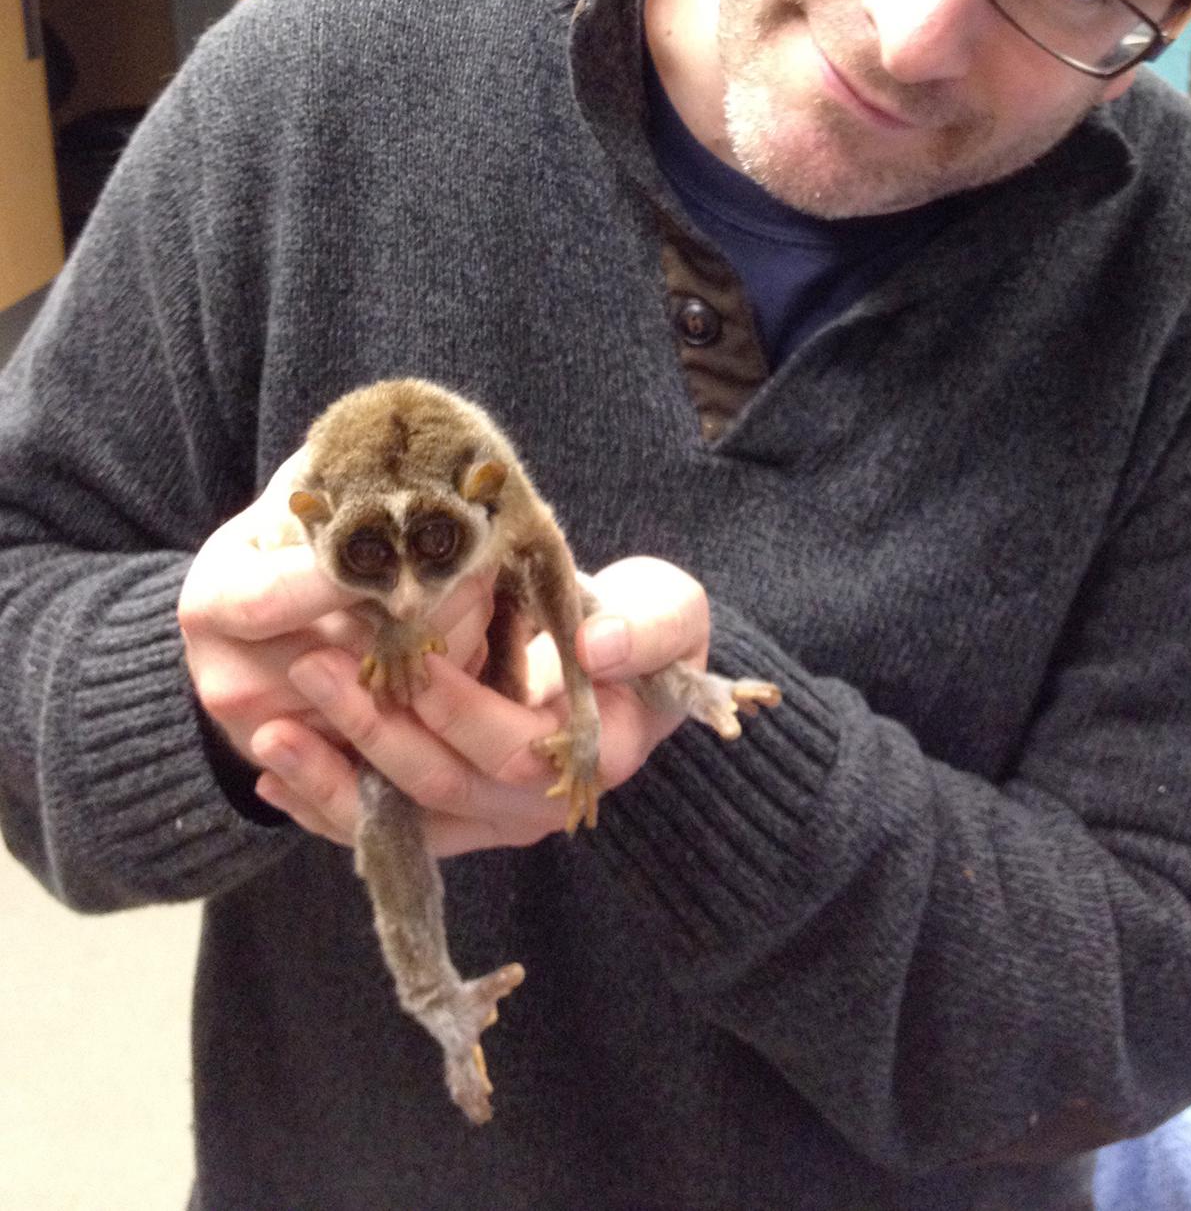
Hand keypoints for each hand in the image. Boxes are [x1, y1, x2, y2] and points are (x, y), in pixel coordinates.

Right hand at [178, 450, 496, 769]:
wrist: (248, 629)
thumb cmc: (283, 545)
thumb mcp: (292, 500)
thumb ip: (340, 479)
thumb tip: (416, 451)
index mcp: (213, 601)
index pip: (280, 595)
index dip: (353, 573)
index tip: (419, 542)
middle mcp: (231, 678)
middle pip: (351, 650)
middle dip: (432, 601)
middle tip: (483, 559)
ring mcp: (270, 734)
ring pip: (392, 694)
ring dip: (453, 645)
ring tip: (479, 594)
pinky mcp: (313, 773)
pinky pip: (403, 733)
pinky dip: (443, 691)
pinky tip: (463, 644)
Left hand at [247, 555, 709, 855]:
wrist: (626, 661)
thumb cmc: (647, 626)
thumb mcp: (672, 610)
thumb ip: (650, 625)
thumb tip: (598, 650)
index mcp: (594, 756)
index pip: (512, 746)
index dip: (456, 708)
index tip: (404, 659)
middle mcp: (536, 807)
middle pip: (445, 787)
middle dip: (374, 731)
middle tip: (310, 669)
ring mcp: (489, 820)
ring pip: (404, 820)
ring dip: (332, 781)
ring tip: (270, 734)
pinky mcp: (451, 819)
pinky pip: (383, 828)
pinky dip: (325, 803)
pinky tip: (273, 771)